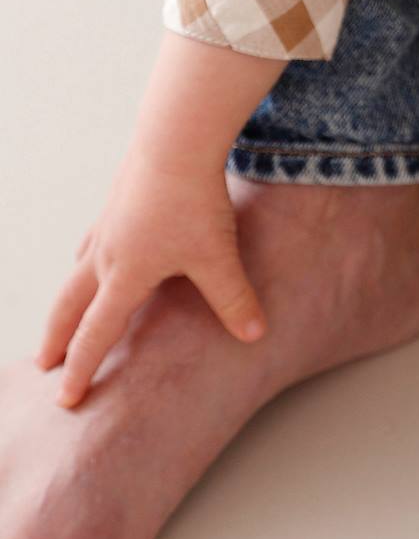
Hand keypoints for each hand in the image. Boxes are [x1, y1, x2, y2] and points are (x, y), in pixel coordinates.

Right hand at [34, 149, 265, 408]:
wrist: (176, 139)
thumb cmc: (194, 200)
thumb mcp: (217, 256)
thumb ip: (233, 299)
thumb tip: (255, 335)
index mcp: (125, 276)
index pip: (97, 334)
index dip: (81, 369)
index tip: (65, 399)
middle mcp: (106, 254)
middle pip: (70, 305)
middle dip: (57, 339)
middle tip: (43, 364)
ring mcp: (108, 224)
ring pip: (77, 270)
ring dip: (67, 298)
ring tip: (63, 314)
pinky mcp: (116, 199)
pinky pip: (93, 237)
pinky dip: (86, 256)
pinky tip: (92, 251)